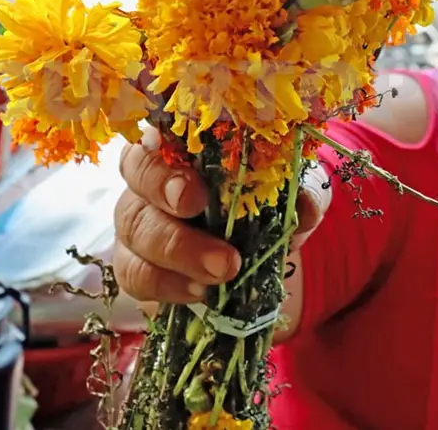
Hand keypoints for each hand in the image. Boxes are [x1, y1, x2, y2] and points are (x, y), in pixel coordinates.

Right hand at [113, 127, 329, 303]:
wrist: (259, 237)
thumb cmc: (264, 194)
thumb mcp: (288, 185)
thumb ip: (298, 189)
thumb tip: (303, 206)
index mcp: (178, 144)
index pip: (151, 146)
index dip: (164, 172)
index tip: (196, 197)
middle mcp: (147, 178)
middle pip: (136, 196)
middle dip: (176, 231)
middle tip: (222, 256)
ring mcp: (136, 220)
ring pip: (134, 237)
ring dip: (179, 262)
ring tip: (222, 276)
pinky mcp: (136, 262)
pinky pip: (136, 276)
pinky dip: (169, 287)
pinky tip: (202, 292)